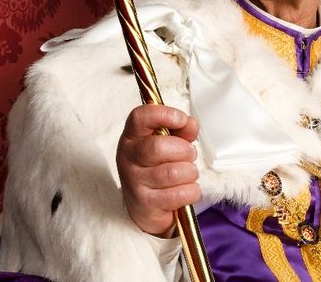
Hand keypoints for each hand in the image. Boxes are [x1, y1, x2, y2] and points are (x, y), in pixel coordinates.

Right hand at [116, 104, 201, 236]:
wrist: (145, 207)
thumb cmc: (157, 168)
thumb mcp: (168, 144)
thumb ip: (181, 131)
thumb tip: (190, 124)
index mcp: (132, 137)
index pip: (140, 117)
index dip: (164, 114)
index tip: (181, 119)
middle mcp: (128, 158)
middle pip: (158, 147)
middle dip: (184, 150)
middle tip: (189, 154)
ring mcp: (134, 182)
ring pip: (173, 172)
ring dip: (190, 172)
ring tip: (188, 173)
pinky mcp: (146, 204)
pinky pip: (180, 194)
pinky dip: (191, 191)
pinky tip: (186, 189)